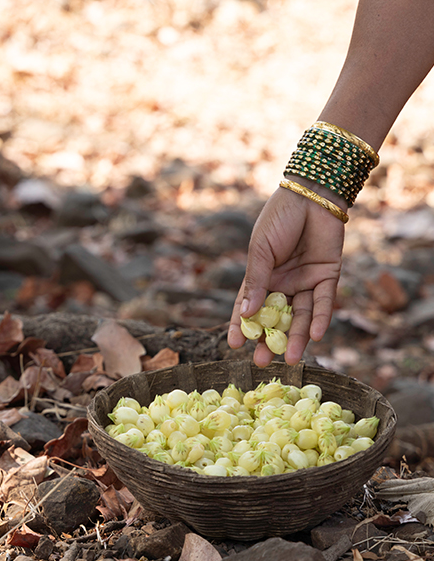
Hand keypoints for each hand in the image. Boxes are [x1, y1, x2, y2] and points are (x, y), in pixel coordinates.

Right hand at [228, 186, 344, 366]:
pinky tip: (315, 336)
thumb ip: (256, 282)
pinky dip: (319, 319)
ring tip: (288, 359)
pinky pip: (323, 303)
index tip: (233, 346)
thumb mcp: (260, 251)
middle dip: (270, 340)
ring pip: (300, 316)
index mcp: (261, 275)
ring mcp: (305, 281)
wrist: (311, 197)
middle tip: (262, 363)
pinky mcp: (327, 277)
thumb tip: (245, 313)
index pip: (248, 306)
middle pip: (276, 318)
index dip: (241, 326)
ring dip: (296, 338)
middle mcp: (283, 282)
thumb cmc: (278, 220)